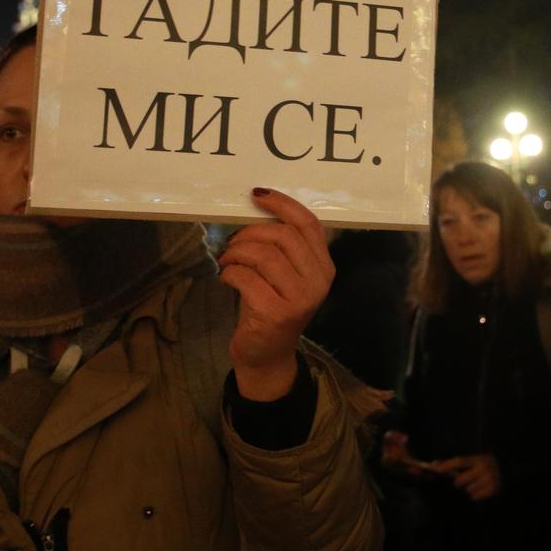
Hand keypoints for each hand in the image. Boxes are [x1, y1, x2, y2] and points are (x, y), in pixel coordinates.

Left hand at [217, 188, 334, 400]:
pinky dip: (230, 273)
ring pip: (263, 254)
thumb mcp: (285, 275)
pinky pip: (247, 278)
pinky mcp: (277, 313)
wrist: (267, 355)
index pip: (308, 224)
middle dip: (250, 233)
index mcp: (324, 266)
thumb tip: (255, 207)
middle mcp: (318, 281)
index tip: (257, 195)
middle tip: (232, 243)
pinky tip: (226, 279)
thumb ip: (282, 247)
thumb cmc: (271, 307)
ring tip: (227, 261)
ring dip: (236, 253)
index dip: (282, 204)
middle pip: (283, 236)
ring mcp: (300, 298)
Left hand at [435, 454, 501, 500]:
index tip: (435, 469)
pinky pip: (475, 497)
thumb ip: (455, 463)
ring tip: (474, 485)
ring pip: (468, 490)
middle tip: (461, 482)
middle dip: (458, 482)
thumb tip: (433, 464)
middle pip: (460, 480)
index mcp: (477, 459)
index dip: (447, 465)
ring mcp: (489, 479)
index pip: (459, 461)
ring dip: (468, 489)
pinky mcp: (494, 489)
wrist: (508, 470)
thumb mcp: (473, 461)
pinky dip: (475, 495)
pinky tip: (480, 490)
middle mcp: (483, 468)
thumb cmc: (484, 466)